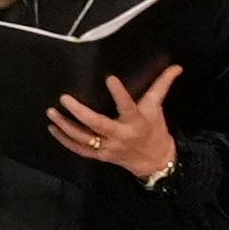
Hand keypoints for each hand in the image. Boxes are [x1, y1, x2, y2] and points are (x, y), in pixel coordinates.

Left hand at [46, 65, 187, 182]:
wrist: (155, 162)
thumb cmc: (155, 131)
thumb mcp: (157, 108)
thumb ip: (162, 85)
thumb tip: (176, 67)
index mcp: (136, 122)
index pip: (128, 106)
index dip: (119, 93)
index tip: (110, 78)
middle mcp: (121, 135)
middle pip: (98, 125)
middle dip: (79, 112)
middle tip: (64, 98)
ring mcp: (109, 147)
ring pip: (84, 138)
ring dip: (66, 126)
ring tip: (52, 112)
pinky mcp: (101, 156)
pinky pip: (80, 149)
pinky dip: (65, 140)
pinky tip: (54, 128)